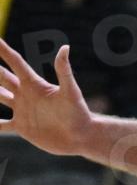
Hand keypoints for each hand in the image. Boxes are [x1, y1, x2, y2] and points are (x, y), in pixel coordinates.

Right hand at [0, 40, 92, 155]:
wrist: (81, 136)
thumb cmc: (78, 112)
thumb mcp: (70, 91)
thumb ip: (64, 71)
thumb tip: (65, 47)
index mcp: (35, 85)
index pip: (16, 63)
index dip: (4, 50)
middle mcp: (26, 95)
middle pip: (3, 77)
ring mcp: (23, 110)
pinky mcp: (22, 127)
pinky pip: (1, 125)